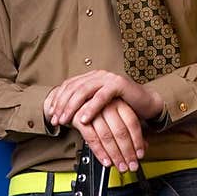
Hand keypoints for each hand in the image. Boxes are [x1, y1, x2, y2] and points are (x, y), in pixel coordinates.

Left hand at [44, 70, 163, 134]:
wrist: (145, 103)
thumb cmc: (122, 106)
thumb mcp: (98, 107)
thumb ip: (83, 107)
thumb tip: (63, 117)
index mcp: (90, 78)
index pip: (68, 86)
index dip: (58, 100)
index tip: (51, 115)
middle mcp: (97, 75)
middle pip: (73, 88)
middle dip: (62, 105)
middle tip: (56, 120)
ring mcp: (107, 78)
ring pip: (84, 91)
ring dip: (72, 107)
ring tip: (66, 120)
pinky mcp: (118, 84)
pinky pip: (101, 96)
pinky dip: (91, 108)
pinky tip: (84, 118)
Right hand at [51, 98, 141, 170]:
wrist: (73, 97)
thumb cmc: (96, 109)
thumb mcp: (116, 116)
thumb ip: (129, 131)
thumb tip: (143, 147)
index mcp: (119, 102)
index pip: (132, 123)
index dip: (137, 141)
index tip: (139, 155)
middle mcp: (107, 104)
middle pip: (121, 132)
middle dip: (127, 152)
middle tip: (131, 165)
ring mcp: (92, 111)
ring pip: (107, 136)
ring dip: (114, 155)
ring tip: (120, 166)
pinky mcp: (79, 118)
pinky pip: (91, 138)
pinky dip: (99, 152)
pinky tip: (106, 161)